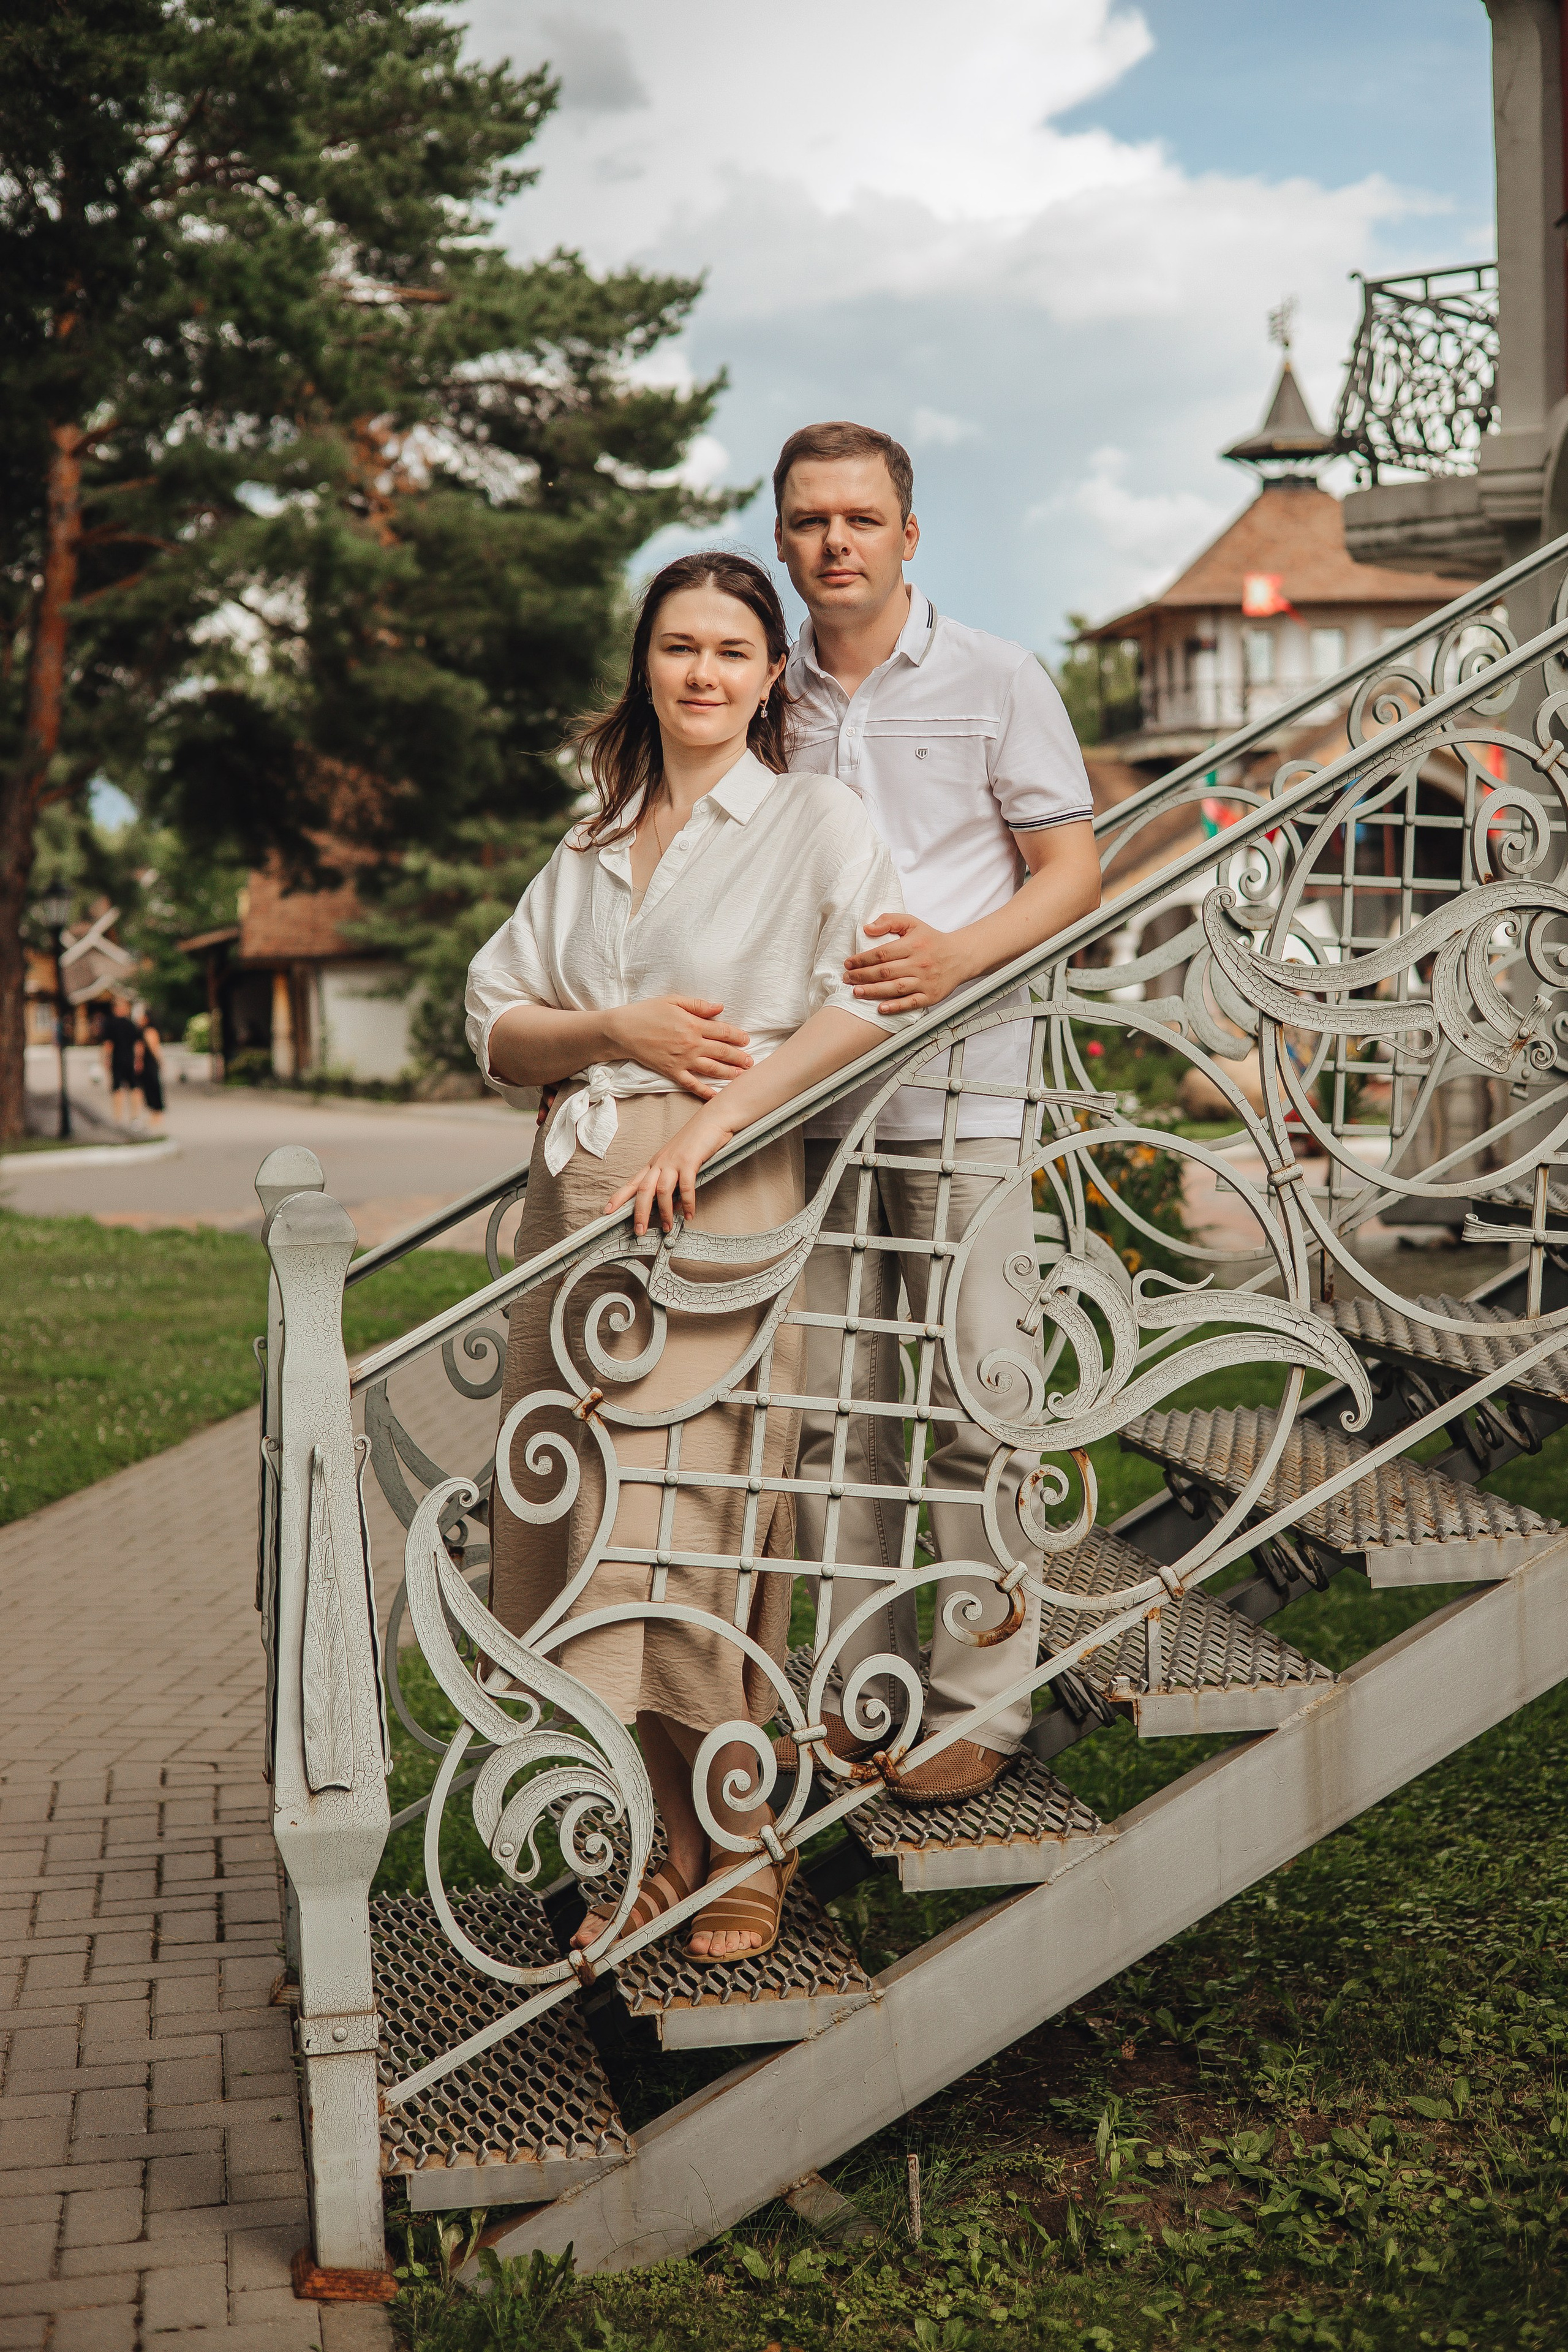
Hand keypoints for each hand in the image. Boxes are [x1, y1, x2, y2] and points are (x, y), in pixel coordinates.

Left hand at [605, 1104, 732, 1234]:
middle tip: (639, 1231)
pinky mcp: (689, 1161)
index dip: (619, 1197)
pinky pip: (685, 1187)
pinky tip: (689, 1214)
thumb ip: (673, 1182)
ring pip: (662, 1190)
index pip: (633, 1182)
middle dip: (639, 1212)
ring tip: (667, 1227)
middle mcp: (660, 1163)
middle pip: (643, 1190)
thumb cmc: (695, 1141)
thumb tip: (672, 1205)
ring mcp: (674, 1162)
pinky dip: (687, 1203)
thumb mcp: (678, 1161)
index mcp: (655, 1163)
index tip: (607, 1210)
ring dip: (664, 1212)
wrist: (712, 1119)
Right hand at [606, 996, 751, 1098]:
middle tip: (751, 1062)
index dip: (738, 1036)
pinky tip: (717, 1096)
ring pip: (712, 1069)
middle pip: (723, 1052)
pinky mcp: (673, 1072)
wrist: (623, 1030)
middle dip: (739, 1057)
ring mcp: (683, 1060)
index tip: (746, 1040)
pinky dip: (706, 1092)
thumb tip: (720, 1008)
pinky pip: (693, 1085)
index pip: (723, 1031)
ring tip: (743, 1076)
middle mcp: (692, 1044)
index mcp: (694, 1025)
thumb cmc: (647, 1012)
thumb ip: (698, 1005)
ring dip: (730, 1073)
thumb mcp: (673, 1001)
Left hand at [843, 912, 969, 1013]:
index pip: (882, 953)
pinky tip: (881, 1008)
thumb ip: (890, 921)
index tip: (849, 963)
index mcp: (913, 945)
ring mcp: (925, 981)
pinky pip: (911, 1003)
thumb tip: (868, 928)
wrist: (961, 956)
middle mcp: (919, 963)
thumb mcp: (913, 923)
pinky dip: (895, 1007)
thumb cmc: (932, 940)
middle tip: (847, 979)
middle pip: (885, 972)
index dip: (862, 959)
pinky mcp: (930, 995)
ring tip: (856, 992)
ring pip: (895, 988)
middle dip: (862, 976)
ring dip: (873, 991)